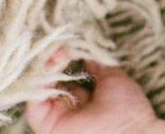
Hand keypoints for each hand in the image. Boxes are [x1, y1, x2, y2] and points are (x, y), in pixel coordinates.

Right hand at [25, 50, 164, 133]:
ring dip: (47, 63)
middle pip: (51, 78)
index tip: (72, 40)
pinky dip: (40, 75)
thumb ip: (98, 64)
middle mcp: (69, 107)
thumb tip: (88, 49)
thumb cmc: (128, 108)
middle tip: (63, 41)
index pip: (68, 74)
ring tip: (61, 49)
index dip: (67, 56)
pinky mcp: (43, 122)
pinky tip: (56, 59)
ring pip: (39, 84)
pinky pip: (33, 96)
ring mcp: (55, 114)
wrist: (130, 132)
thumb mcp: (114, 78)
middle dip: (54, 57)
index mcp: (87, 100)